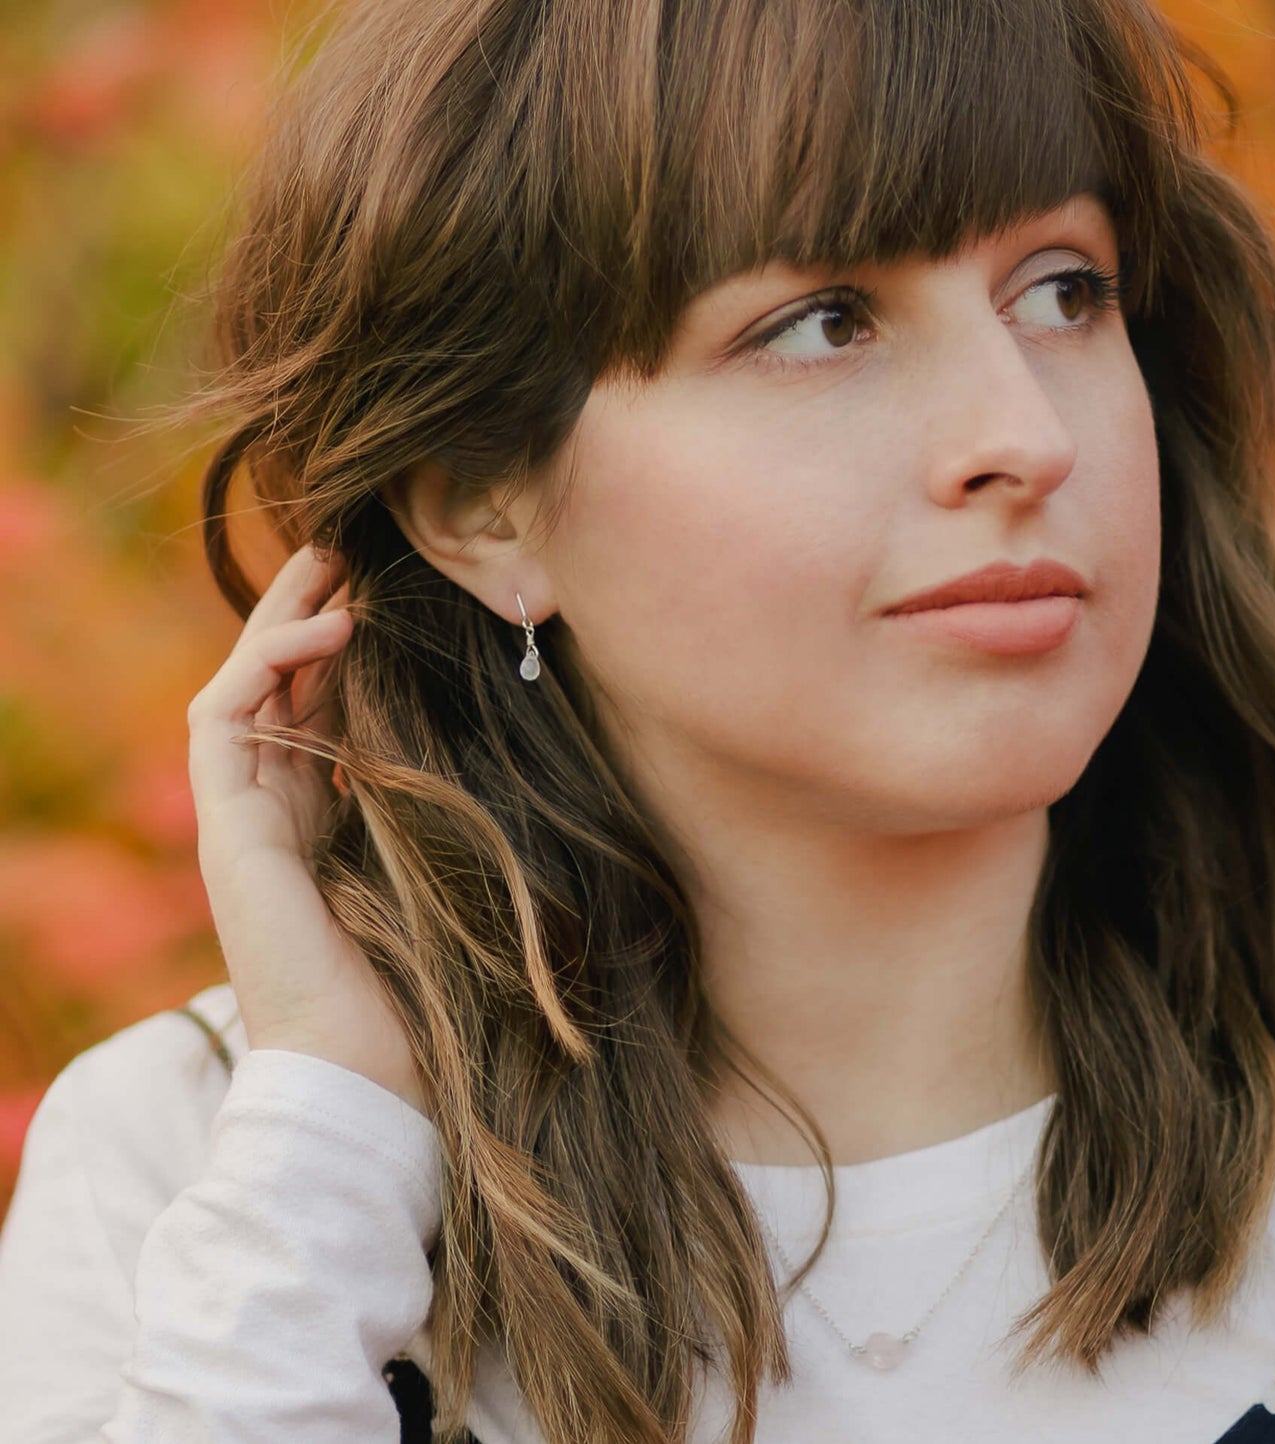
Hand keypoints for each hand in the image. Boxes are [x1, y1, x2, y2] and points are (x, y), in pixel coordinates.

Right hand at [186, 543, 429, 1119]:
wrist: (370, 1071)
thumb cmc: (428, 987)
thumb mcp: (445, 868)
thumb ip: (445, 810)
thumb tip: (506, 747)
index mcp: (323, 824)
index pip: (318, 712)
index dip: (345, 651)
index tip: (389, 598)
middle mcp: (276, 815)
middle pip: (275, 691)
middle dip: (306, 617)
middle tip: (344, 554)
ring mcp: (242, 822)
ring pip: (241, 689)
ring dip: (281, 621)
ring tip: (329, 563)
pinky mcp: (226, 831)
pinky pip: (224, 719)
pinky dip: (268, 665)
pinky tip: (329, 628)